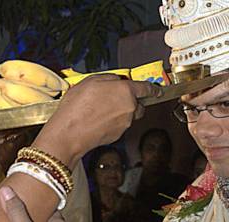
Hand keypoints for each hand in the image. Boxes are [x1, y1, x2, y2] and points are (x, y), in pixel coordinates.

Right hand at [33, 74, 161, 167]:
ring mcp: (125, 123)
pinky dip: (112, 122)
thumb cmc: (77, 107)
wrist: (70, 133)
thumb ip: (110, 79)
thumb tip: (117, 81)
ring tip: (99, 109)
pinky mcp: (118, 135)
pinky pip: (119, 125)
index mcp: (126, 91)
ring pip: (128, 115)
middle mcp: (130, 108)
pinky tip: (97, 119)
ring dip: (119, 112)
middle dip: (130, 101)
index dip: (153, 89)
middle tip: (114, 98)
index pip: (146, 88)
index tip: (158, 90)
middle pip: (138, 104)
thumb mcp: (91, 81)